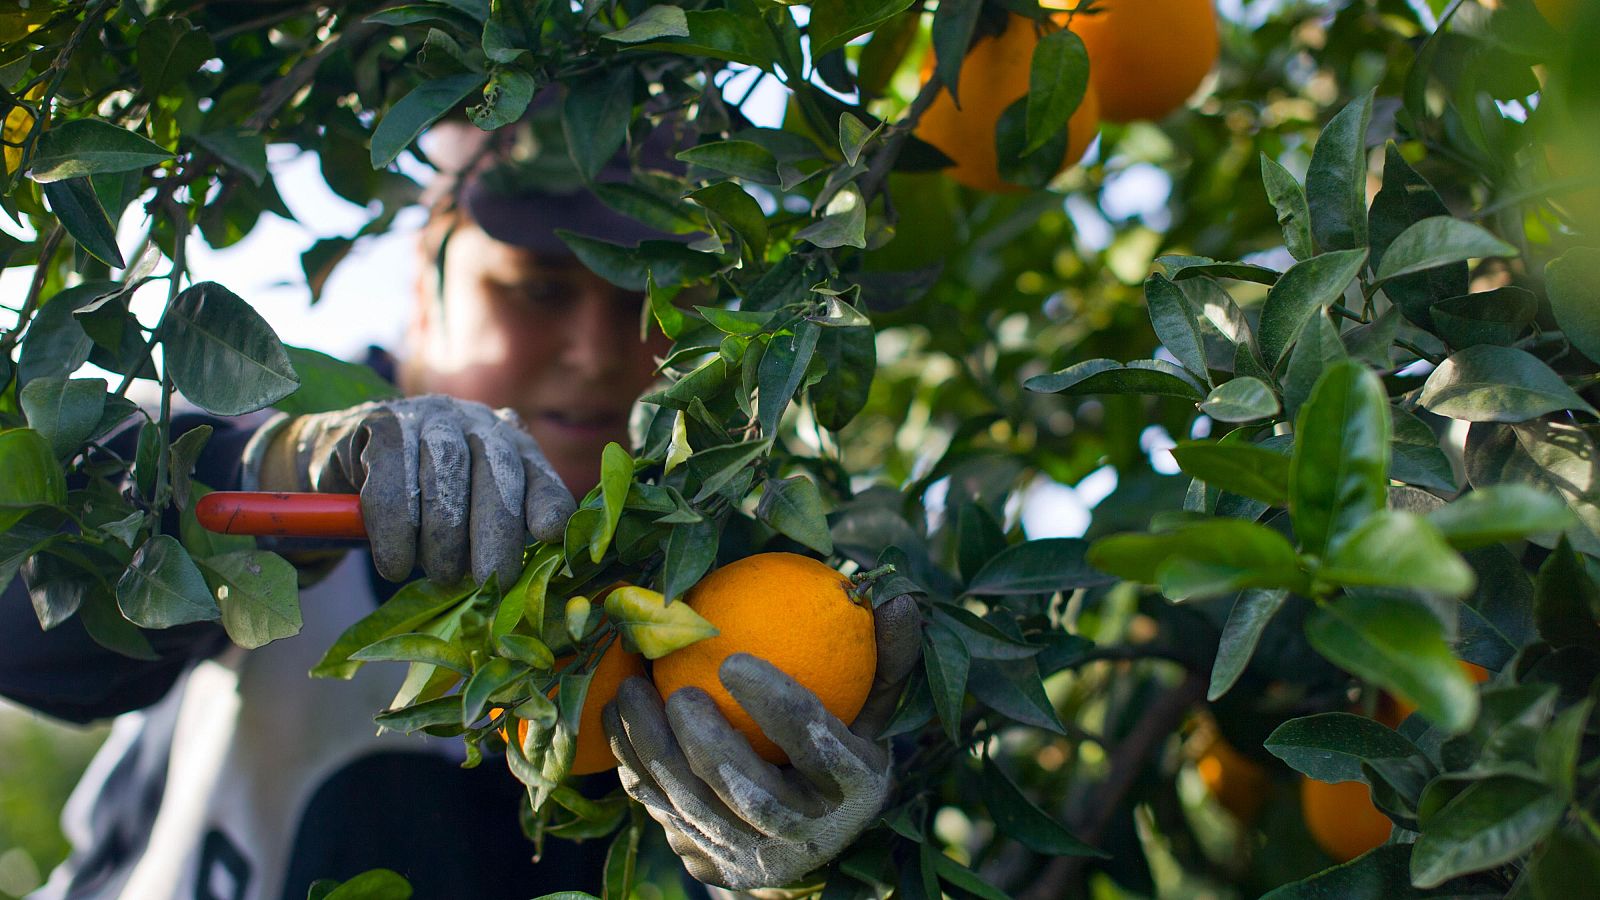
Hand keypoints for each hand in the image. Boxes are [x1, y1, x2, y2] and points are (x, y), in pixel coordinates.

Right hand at [244, 395, 573, 584]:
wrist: (344, 469)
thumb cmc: (420, 507)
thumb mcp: (465, 523)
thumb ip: (495, 539)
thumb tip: (516, 583)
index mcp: (512, 445)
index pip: (537, 473)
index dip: (546, 501)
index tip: (550, 534)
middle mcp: (478, 422)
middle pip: (497, 471)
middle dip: (496, 531)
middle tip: (490, 580)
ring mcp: (431, 416)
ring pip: (447, 472)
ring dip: (445, 533)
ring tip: (441, 575)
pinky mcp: (382, 423)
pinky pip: (392, 477)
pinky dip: (394, 528)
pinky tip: (395, 565)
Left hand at [603, 594, 921, 891]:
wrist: (811, 832)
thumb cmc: (843, 743)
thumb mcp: (872, 706)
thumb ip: (885, 656)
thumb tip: (896, 597)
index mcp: (854, 789)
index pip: (818, 745)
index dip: (778, 704)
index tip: (735, 659)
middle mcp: (805, 835)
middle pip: (749, 794)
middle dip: (707, 746)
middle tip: (678, 692)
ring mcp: (752, 856)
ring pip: (692, 807)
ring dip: (653, 750)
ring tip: (630, 692)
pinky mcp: (708, 861)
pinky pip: (661, 810)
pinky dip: (633, 765)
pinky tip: (615, 715)